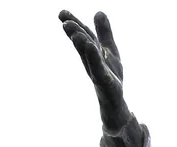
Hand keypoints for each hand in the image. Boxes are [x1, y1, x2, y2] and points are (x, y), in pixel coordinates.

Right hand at [59, 10, 129, 130]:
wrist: (115, 105)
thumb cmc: (110, 78)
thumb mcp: (110, 51)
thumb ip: (104, 33)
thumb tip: (99, 12)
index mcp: (93, 53)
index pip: (84, 36)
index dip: (74, 23)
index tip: (61, 13)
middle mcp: (93, 63)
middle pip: (84, 46)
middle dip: (76, 33)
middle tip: (65, 22)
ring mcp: (99, 74)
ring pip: (90, 58)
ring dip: (83, 46)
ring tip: (77, 34)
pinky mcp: (107, 84)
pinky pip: (101, 72)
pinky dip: (96, 61)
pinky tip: (94, 50)